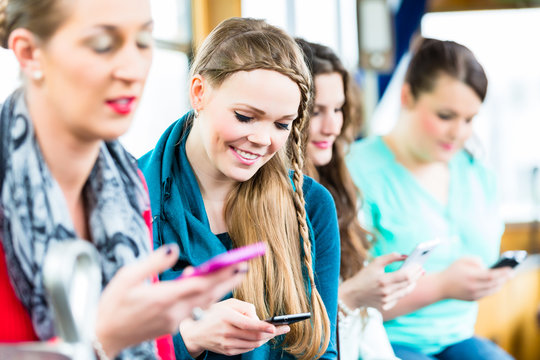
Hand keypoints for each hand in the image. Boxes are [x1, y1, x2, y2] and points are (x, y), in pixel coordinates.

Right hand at [95, 244, 246, 357]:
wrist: (104, 337)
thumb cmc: (112, 304)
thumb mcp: (127, 276)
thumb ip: (154, 262)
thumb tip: (174, 248)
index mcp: (164, 298)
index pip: (200, 283)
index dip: (221, 272)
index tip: (236, 261)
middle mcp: (174, 311)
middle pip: (208, 293)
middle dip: (228, 279)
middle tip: (245, 265)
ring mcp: (174, 321)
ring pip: (204, 302)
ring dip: (221, 288)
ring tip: (235, 274)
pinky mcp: (172, 325)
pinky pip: (195, 309)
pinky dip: (207, 297)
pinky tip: (211, 287)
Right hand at [179, 298, 289, 356]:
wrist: (194, 332)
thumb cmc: (213, 313)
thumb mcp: (227, 303)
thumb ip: (245, 307)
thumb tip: (258, 317)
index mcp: (227, 317)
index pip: (249, 324)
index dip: (264, 327)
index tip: (275, 327)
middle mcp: (227, 332)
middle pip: (255, 336)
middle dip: (271, 334)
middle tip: (283, 329)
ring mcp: (227, 344)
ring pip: (253, 344)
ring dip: (266, 338)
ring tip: (274, 332)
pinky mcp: (227, 351)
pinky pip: (247, 349)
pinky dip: (256, 343)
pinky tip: (260, 337)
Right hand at [339, 253, 422, 310]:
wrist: (353, 294)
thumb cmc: (364, 276)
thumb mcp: (375, 263)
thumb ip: (390, 257)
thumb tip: (405, 255)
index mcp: (383, 280)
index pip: (406, 275)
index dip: (414, 269)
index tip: (419, 264)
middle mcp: (386, 292)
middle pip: (409, 283)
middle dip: (417, 275)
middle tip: (421, 269)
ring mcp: (387, 300)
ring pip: (406, 291)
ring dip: (413, 283)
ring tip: (416, 276)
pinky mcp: (387, 306)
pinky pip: (400, 297)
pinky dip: (404, 290)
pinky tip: (407, 284)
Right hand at [439, 257, 512, 300]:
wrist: (441, 286)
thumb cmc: (453, 270)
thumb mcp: (462, 260)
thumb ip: (476, 260)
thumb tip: (487, 267)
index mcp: (471, 276)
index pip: (492, 275)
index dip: (502, 272)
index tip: (510, 269)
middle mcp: (474, 287)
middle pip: (494, 283)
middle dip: (504, 278)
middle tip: (511, 273)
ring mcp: (474, 295)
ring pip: (492, 290)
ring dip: (500, 284)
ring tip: (505, 278)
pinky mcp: (473, 299)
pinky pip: (487, 294)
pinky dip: (493, 288)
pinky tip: (496, 284)